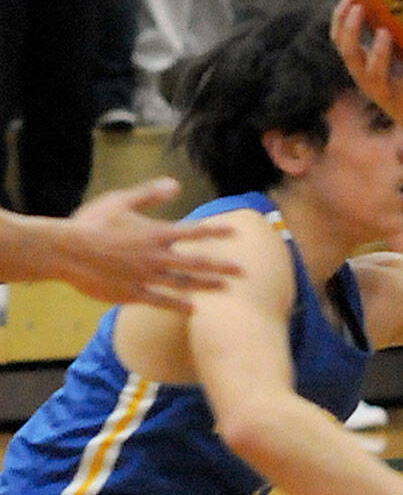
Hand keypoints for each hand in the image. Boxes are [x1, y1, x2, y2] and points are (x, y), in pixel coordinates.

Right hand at [53, 177, 241, 310]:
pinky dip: (178, 305)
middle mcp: (157, 256)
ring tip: (226, 289)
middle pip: (197, 262)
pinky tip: (193, 309)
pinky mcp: (132, 293)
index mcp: (157, 233)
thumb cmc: (92, 223)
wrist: (65, 252)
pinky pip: (160, 300)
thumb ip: (150, 194)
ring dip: (206, 286)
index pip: (195, 231)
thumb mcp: (122, 201)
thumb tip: (175, 185)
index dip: (216, 231)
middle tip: (244, 271)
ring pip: (184, 283)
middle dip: (222, 266)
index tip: (236, 232)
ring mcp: (146, 276)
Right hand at [331, 0, 402, 136]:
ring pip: (374, 74)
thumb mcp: (389, 55)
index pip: (339, 42)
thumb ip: (381, 34)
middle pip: (350, 55)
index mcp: (360, 66)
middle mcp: (367, 79)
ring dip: (378, 53)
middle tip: (359, 8)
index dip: (339, 20)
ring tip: (384, 32)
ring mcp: (387, 91)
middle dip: (351, 31)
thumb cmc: (402, 76)